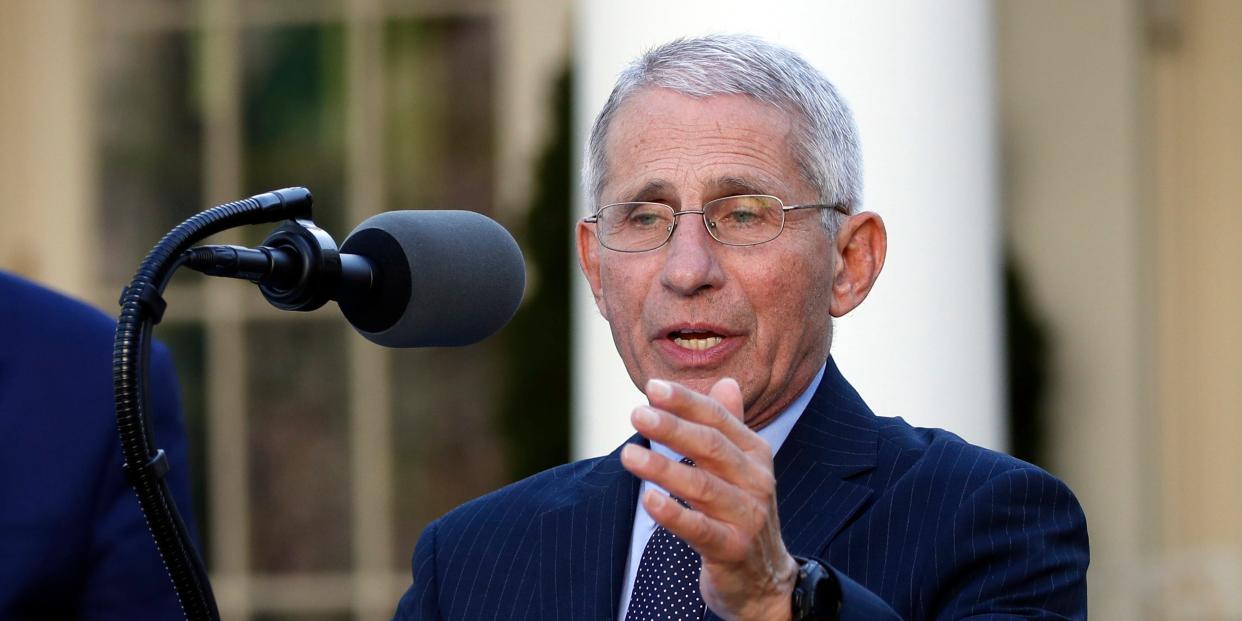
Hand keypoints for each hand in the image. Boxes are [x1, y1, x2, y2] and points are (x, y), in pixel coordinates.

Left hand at [620, 377, 796, 620]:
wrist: (766, 580)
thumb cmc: (742, 514)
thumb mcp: (742, 468)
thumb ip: (730, 426)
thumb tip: (725, 382)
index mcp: (755, 454)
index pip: (719, 419)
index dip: (686, 401)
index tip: (652, 387)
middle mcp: (756, 481)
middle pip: (711, 446)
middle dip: (672, 427)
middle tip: (637, 414)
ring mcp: (747, 516)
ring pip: (702, 486)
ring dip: (663, 469)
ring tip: (629, 455)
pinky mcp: (733, 550)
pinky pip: (700, 529)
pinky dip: (674, 514)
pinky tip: (648, 500)